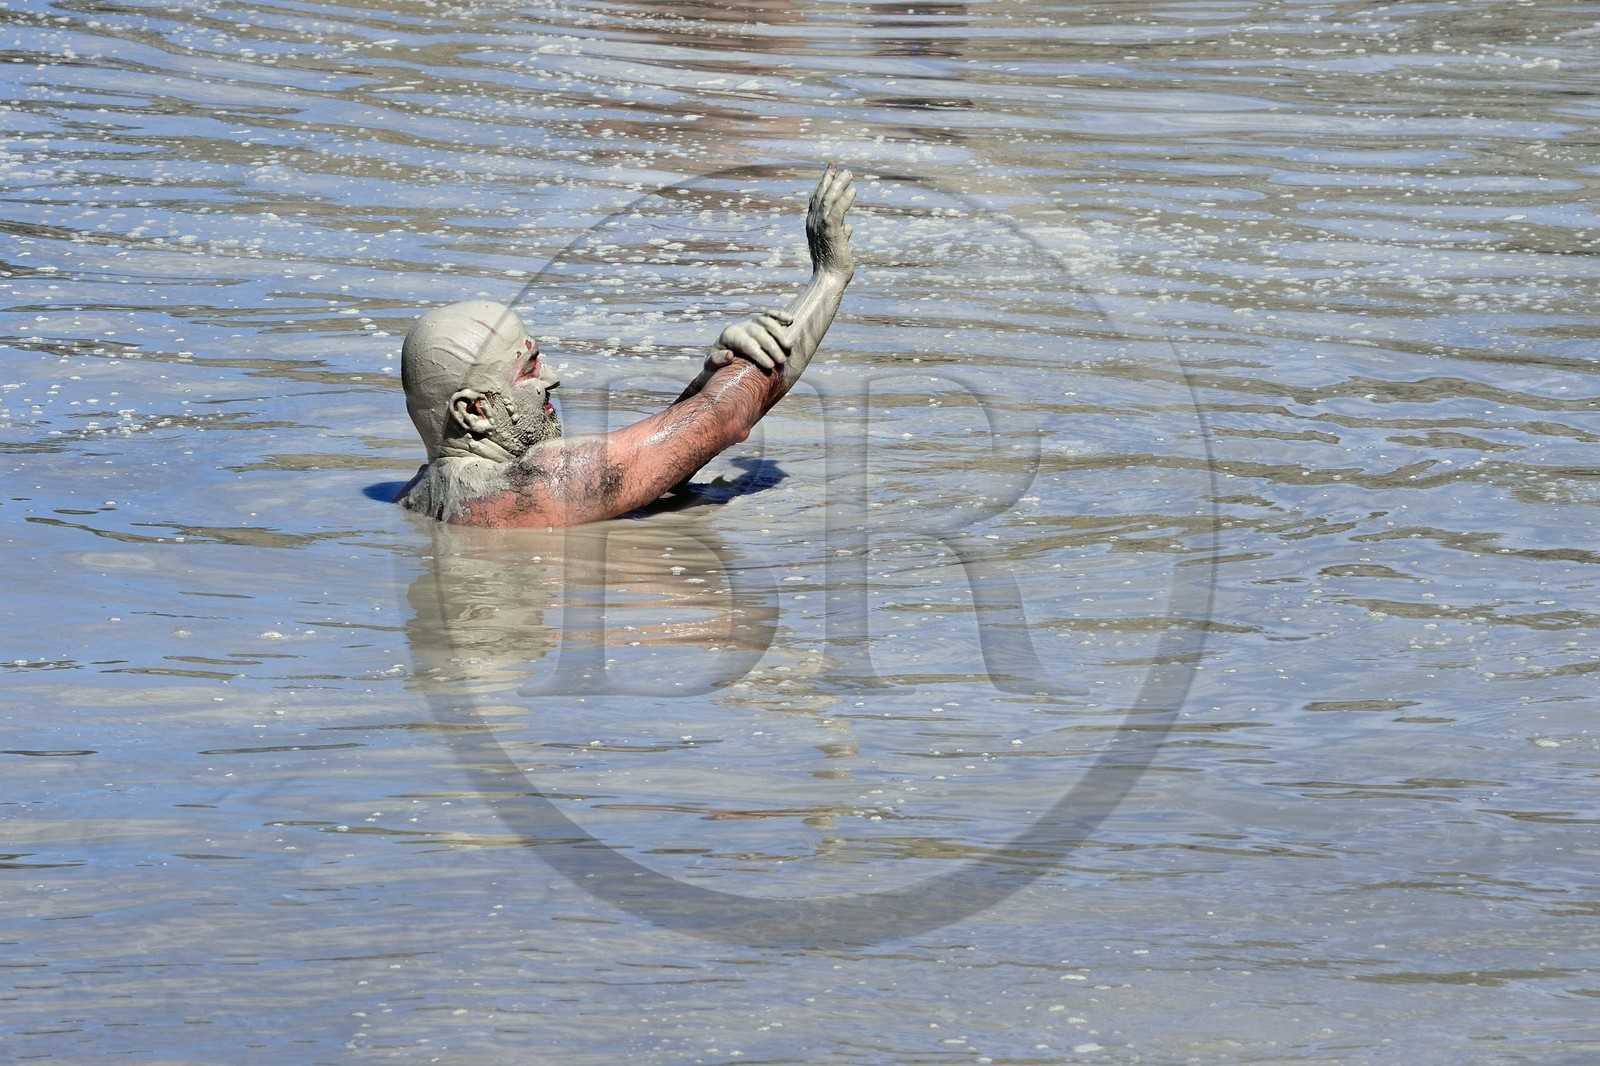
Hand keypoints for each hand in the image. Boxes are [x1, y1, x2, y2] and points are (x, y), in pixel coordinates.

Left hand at [706, 310, 794, 373]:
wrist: (721, 355)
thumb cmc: (717, 364)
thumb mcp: (711, 366)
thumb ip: (716, 360)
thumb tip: (729, 354)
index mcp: (729, 335)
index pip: (747, 343)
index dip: (759, 354)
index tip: (770, 366)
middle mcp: (741, 326)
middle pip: (759, 333)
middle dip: (772, 347)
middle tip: (782, 361)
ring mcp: (751, 322)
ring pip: (766, 322)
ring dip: (779, 334)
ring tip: (789, 348)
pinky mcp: (759, 321)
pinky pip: (770, 314)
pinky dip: (780, 315)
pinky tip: (790, 320)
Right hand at [805, 163, 854, 277]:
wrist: (829, 279)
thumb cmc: (833, 266)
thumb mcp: (836, 246)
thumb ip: (841, 233)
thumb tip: (849, 228)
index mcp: (813, 225)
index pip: (817, 200)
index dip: (823, 185)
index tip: (831, 173)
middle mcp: (813, 223)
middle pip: (820, 195)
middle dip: (829, 178)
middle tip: (837, 166)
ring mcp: (821, 227)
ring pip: (829, 199)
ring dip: (838, 184)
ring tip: (849, 174)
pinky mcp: (831, 231)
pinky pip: (838, 211)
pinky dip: (845, 199)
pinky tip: (853, 191)